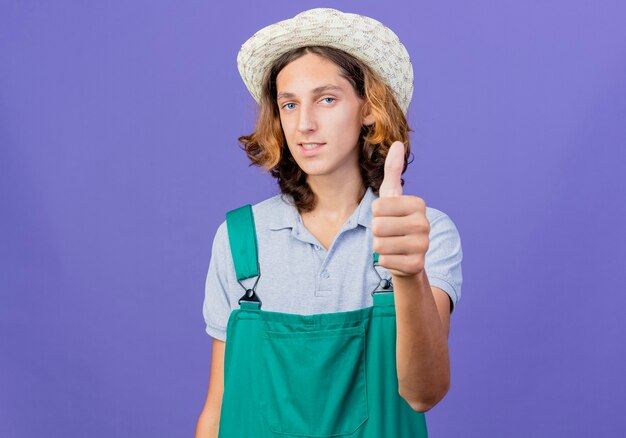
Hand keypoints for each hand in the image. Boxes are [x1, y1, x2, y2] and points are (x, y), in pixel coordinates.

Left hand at [371, 141, 429, 277]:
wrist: (409, 257)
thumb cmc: (396, 222)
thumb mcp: (393, 196)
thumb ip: (393, 171)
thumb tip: (398, 142)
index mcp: (418, 204)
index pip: (377, 207)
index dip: (376, 214)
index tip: (389, 217)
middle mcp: (424, 223)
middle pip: (377, 226)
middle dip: (377, 232)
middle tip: (389, 234)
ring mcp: (423, 245)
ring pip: (379, 244)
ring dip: (380, 246)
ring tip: (392, 245)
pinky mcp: (417, 265)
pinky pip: (384, 260)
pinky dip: (385, 261)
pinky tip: (396, 258)